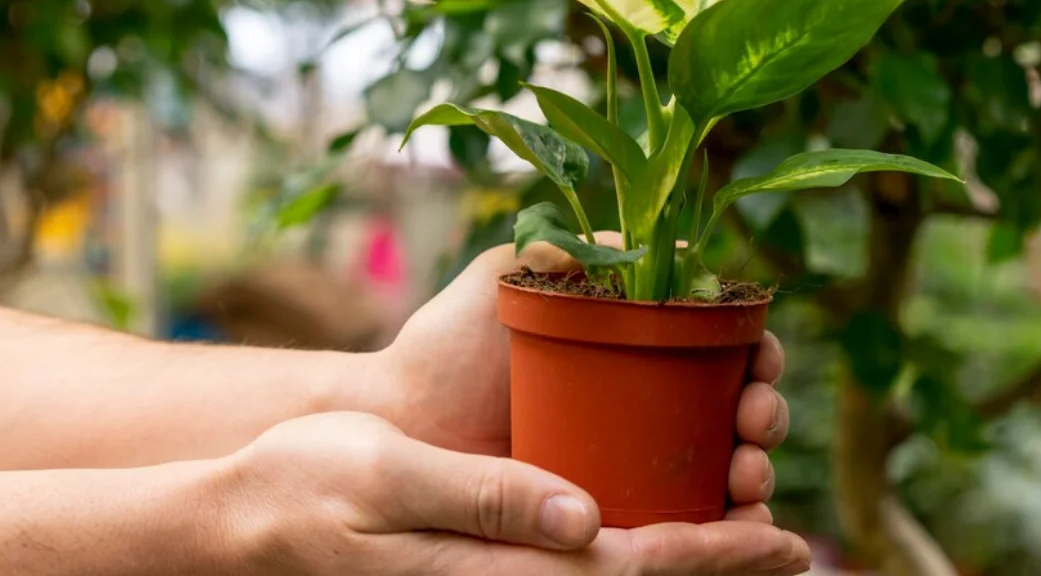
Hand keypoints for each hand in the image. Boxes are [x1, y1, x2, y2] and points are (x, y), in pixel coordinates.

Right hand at [214, 411, 809, 574]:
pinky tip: (658, 519)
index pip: (629, 570)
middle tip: (792, 543)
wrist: (248, 523)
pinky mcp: (486, 563)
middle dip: (718, 564)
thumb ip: (483, 496)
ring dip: (684, 558)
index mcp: (496, 568)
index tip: (780, 541)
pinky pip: (576, 563)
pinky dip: (635, 546)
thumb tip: (581, 518)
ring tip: (746, 523)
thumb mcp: (387, 474)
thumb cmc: (307, 488)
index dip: (713, 557)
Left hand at [373, 234, 793, 522]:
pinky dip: (729, 526)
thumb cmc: (449, 343)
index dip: (755, 351)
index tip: (759, 359)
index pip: (719, 343)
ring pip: (725, 467)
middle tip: (753, 421)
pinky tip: (740, 522)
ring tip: (748, 475)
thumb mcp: (509, 276)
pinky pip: (688, 522)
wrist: (402, 420)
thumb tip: (653, 239)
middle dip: (765, 414)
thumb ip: (569, 247)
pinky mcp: (612, 510)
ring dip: (758, 470)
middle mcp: (644, 398)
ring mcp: (632, 458)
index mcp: (633, 340)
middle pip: (736, 406)